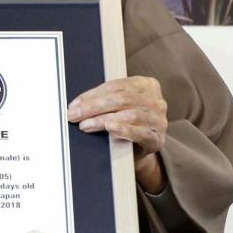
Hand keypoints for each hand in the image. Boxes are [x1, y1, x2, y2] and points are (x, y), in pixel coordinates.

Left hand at [67, 76, 167, 192]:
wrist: (139, 148)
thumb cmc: (126, 122)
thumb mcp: (117, 105)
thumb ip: (103, 99)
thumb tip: (76, 104)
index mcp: (146, 85)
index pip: (115, 86)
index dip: (92, 95)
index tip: (74, 104)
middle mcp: (156, 100)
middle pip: (120, 100)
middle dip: (92, 107)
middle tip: (73, 115)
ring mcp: (159, 120)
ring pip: (129, 115)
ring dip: (102, 120)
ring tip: (84, 125)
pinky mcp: (157, 139)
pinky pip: (141, 133)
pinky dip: (124, 130)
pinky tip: (110, 128)